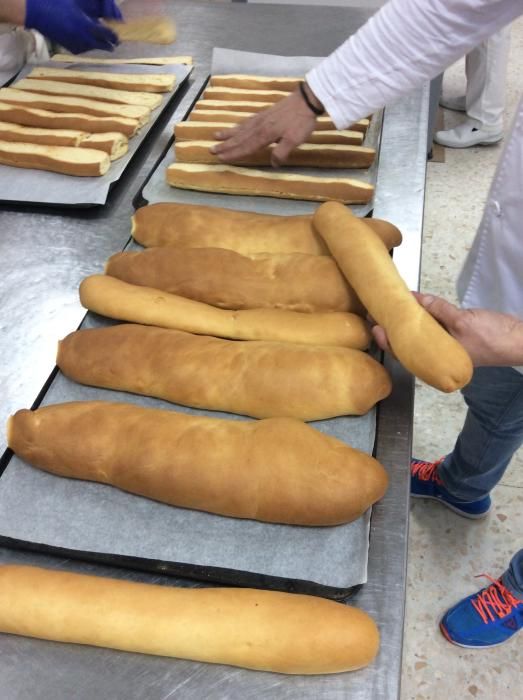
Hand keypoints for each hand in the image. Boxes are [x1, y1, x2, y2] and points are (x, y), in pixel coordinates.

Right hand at [25, 0, 119, 53]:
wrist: (36, 11)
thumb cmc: (56, 3)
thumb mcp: (76, 5)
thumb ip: (90, 12)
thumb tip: (101, 17)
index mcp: (86, 25)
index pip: (106, 34)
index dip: (113, 36)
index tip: (118, 37)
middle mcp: (82, 38)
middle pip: (102, 45)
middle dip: (109, 45)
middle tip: (115, 45)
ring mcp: (75, 44)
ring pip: (92, 48)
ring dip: (98, 46)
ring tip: (104, 45)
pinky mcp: (68, 47)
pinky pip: (82, 50)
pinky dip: (87, 47)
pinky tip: (88, 45)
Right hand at [211, 87, 318, 166]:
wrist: (306, 100)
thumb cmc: (301, 122)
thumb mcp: (294, 140)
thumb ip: (281, 152)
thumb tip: (272, 164)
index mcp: (265, 135)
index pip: (246, 147)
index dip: (233, 154)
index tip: (221, 158)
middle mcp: (259, 127)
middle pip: (239, 138)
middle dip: (225, 145)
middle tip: (211, 150)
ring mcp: (261, 119)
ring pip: (241, 129)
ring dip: (228, 134)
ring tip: (216, 136)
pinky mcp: (264, 114)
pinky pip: (247, 121)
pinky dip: (239, 126)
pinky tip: (236, 127)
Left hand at [372, 292, 522, 366]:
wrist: (519, 341)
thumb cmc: (491, 337)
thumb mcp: (462, 320)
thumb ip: (437, 310)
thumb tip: (413, 299)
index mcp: (437, 361)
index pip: (404, 353)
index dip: (388, 341)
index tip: (376, 327)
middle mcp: (437, 357)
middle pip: (407, 344)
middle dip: (391, 329)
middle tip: (375, 313)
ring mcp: (445, 348)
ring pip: (417, 336)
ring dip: (404, 323)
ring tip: (388, 309)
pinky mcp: (453, 337)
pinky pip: (431, 329)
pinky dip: (421, 319)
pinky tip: (412, 308)